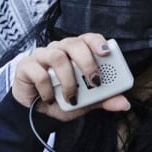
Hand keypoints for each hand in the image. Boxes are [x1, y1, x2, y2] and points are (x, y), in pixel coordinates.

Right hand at [11, 35, 131, 120]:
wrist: (35, 112)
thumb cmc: (62, 99)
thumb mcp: (86, 102)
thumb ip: (104, 100)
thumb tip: (125, 103)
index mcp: (75, 52)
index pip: (87, 38)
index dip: (97, 42)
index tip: (106, 53)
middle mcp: (59, 49)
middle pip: (73, 44)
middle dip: (87, 62)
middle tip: (94, 81)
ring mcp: (41, 55)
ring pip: (57, 56)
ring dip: (68, 80)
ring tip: (71, 97)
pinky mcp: (26, 66)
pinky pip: (39, 73)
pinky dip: (47, 89)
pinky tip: (50, 99)